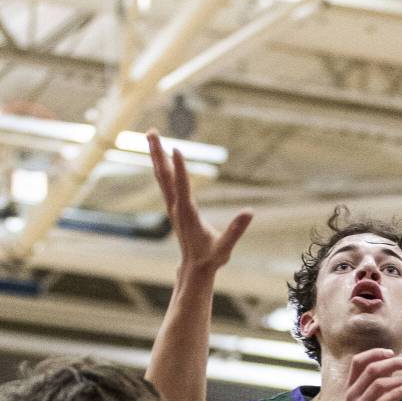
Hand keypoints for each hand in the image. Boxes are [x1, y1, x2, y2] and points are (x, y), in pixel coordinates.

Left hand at [147, 130, 251, 272]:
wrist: (194, 268)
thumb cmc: (210, 258)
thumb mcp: (225, 247)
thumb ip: (236, 230)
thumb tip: (249, 212)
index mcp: (188, 214)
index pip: (183, 188)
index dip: (181, 169)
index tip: (178, 149)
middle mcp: (176, 207)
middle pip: (164, 176)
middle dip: (158, 153)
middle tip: (151, 132)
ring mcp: (173, 206)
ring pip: (162, 176)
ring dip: (157, 155)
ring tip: (152, 135)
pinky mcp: (174, 206)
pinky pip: (166, 181)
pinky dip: (163, 165)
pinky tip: (162, 155)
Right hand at [325, 348, 401, 400]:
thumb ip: (371, 389)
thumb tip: (390, 373)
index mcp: (350, 389)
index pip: (358, 362)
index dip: (375, 353)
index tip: (391, 352)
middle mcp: (352, 395)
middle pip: (372, 369)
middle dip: (393, 362)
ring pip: (379, 384)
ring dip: (399, 378)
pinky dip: (397, 393)